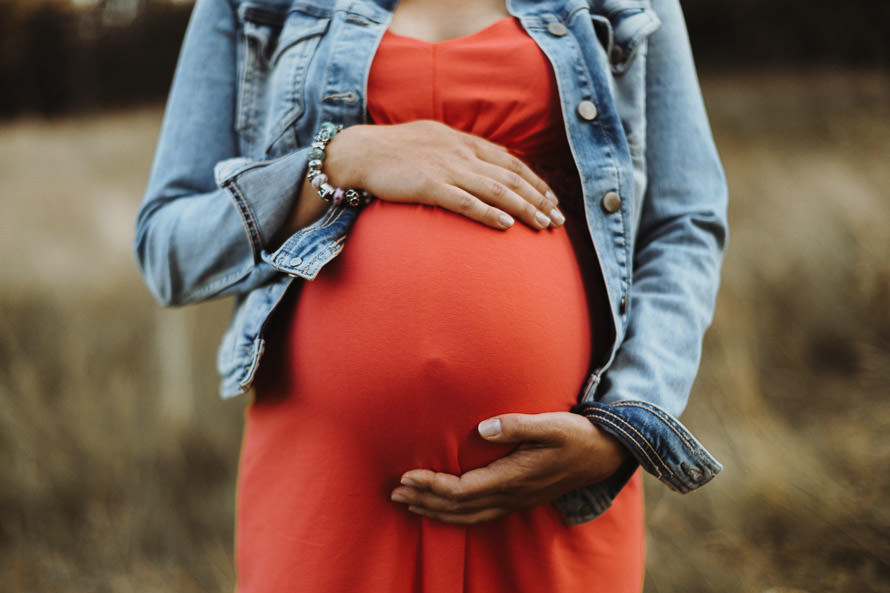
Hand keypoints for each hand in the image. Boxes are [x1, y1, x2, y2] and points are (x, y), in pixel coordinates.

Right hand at [326, 121, 564, 230]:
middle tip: (558, 220)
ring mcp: (446, 169)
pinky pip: (465, 202)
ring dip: (523, 208)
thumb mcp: (432, 140)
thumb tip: (479, 166)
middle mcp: (460, 153)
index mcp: (462, 141)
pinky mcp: (429, 186)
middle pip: (510, 177)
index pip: (510, 162)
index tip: (552, 200)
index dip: (535, 181)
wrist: (358, 152)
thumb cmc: (392, 150)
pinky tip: (506, 226)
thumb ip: (457, 152)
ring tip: (543, 225)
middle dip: (539, 199)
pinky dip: (488, 213)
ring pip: (496, 190)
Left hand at [389, 412, 628, 524]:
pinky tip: (443, 509)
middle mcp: (510, 496)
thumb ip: (515, 426)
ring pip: (467, 517)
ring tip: (409, 503)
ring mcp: (514, 501)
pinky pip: (479, 515)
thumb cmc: (575, 435)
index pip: (462, 490)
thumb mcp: (549, 424)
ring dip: (435, 511)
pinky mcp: (518, 500)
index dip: (432, 485)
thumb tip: (482, 428)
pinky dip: (454, 515)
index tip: (408, 476)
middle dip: (424, 501)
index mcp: (513, 478)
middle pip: (458, 508)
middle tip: (395, 492)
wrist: (603, 455)